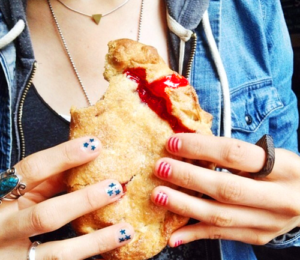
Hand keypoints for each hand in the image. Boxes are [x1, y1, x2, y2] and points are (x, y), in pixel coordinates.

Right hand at [0, 137, 133, 259]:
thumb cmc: (8, 214)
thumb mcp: (21, 193)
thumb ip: (49, 180)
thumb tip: (86, 161)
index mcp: (0, 197)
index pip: (32, 170)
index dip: (63, 156)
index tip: (95, 145)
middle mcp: (3, 228)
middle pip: (45, 215)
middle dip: (84, 201)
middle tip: (115, 188)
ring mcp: (13, 257)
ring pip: (58, 253)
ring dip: (96, 240)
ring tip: (125, 229)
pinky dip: (91, 255)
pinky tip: (115, 247)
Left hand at [151, 133, 299, 246]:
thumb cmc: (284, 172)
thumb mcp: (271, 156)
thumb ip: (237, 155)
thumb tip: (192, 148)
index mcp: (283, 167)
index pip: (235, 154)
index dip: (201, 147)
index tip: (173, 143)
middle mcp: (278, 197)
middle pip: (226, 188)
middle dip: (189, 178)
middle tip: (161, 168)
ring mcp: (268, 221)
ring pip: (220, 216)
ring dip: (185, 207)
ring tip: (159, 196)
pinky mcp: (258, 236)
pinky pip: (222, 235)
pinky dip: (195, 234)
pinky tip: (173, 235)